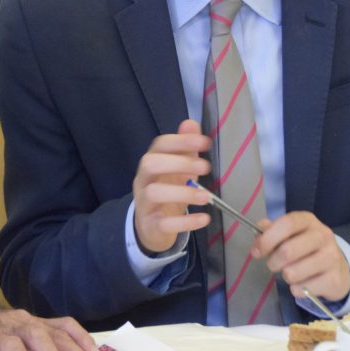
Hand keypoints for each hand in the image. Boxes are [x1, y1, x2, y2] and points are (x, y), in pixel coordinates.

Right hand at [132, 119, 211, 253]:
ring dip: (183, 193)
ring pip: (154, 193)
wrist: (152, 227)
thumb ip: (184, 147)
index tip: (205, 142)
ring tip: (206, 197)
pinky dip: (185, 222)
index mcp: (151, 162)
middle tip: (205, 168)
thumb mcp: (177, 169)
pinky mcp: (151, 225)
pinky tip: (204, 218)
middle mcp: (143, 180)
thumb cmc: (168, 191)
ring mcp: (144, 203)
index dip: (181, 141)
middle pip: (149, 164)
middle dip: (178, 163)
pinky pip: (164, 223)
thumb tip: (191, 123)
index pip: (160, 145)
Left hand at [250, 211, 349, 301]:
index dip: (267, 238)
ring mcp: (331, 257)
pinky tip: (303, 283)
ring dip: (285, 276)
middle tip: (273, 265)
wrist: (338, 269)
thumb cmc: (307, 248)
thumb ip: (273, 230)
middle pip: (287, 250)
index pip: (287, 224)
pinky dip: (296, 289)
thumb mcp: (292, 234)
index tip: (256, 251)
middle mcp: (322, 236)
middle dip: (273, 262)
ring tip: (291, 272)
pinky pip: (302, 289)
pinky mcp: (334, 279)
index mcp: (308, 221)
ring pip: (293, 272)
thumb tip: (260, 227)